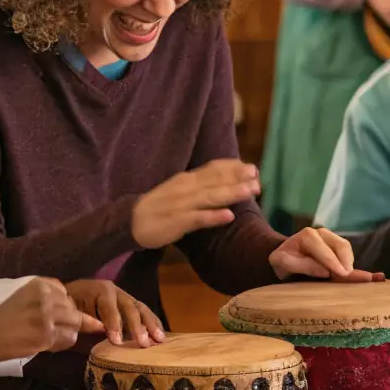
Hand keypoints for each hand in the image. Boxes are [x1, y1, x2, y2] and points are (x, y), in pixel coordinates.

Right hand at [0, 278, 105, 366]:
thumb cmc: (1, 318)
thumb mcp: (22, 296)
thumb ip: (44, 296)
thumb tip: (68, 306)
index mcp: (38, 284)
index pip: (64, 291)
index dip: (65, 304)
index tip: (59, 313)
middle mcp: (45, 296)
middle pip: (72, 307)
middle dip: (69, 319)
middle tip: (55, 329)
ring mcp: (48, 316)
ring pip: (75, 323)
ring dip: (69, 331)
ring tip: (54, 337)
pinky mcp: (47, 335)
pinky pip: (68, 338)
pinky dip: (64, 343)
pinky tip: (51, 345)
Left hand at [65, 279, 165, 346]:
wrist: (68, 300)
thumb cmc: (70, 311)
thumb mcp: (73, 318)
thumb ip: (86, 325)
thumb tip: (100, 334)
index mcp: (99, 290)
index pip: (109, 306)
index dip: (114, 323)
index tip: (118, 341)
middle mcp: (115, 291)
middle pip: (129, 306)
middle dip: (137, 325)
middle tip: (143, 343)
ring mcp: (125, 297)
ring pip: (140, 308)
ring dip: (151, 324)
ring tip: (159, 339)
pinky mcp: (130, 305)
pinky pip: (144, 313)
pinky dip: (153, 323)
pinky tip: (160, 336)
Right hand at [132, 159, 260, 249]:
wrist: (131, 221)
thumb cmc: (160, 206)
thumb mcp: (180, 190)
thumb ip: (201, 186)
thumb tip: (225, 183)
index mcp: (187, 179)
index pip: (213, 168)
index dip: (233, 168)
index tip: (252, 168)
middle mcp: (186, 187)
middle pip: (216, 180)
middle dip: (238, 178)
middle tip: (257, 177)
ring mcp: (182, 204)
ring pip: (210, 197)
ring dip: (231, 193)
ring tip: (250, 191)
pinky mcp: (177, 221)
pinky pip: (198, 218)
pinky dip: (213, 216)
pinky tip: (228, 216)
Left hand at [270, 227, 382, 281]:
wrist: (282, 258)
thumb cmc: (280, 261)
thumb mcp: (281, 263)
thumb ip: (300, 265)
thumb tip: (325, 271)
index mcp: (307, 236)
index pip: (323, 249)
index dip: (332, 262)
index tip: (341, 274)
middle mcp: (322, 234)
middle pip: (341, 246)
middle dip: (346, 262)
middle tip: (348, 278)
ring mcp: (332, 241)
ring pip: (348, 251)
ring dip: (351, 265)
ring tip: (359, 280)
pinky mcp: (338, 251)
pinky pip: (352, 257)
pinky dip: (362, 268)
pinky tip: (378, 278)